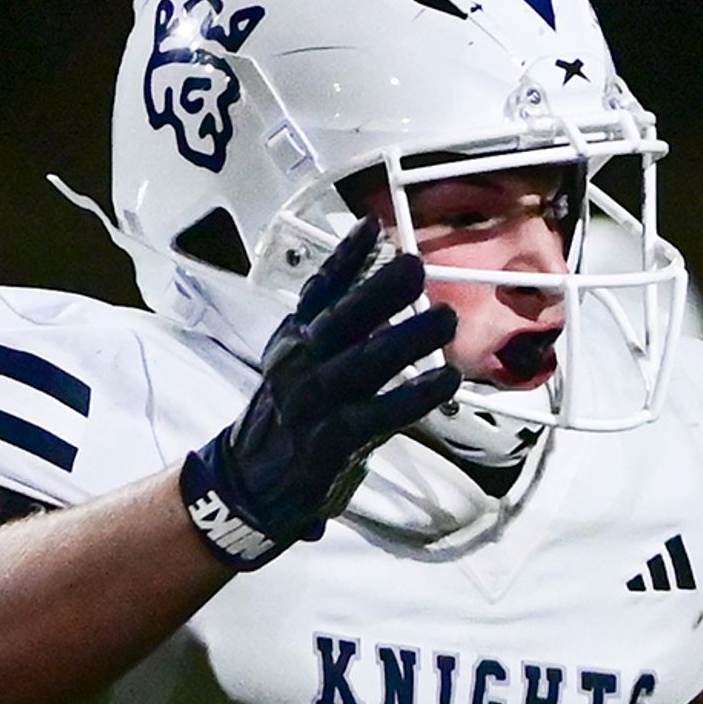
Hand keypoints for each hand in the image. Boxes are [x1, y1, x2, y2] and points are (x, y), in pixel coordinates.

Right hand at [177, 225, 452, 567]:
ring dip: (408, 338)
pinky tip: (447, 380)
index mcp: (295, 338)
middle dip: (379, 290)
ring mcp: (317, 400)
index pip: (320, 290)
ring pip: (366, 363)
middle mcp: (302, 362)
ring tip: (446, 318)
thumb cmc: (290, 410)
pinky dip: (416, 395)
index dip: (345, 258)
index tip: (372, 226)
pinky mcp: (335, 438)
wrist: (255, 477)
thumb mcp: (297, 355)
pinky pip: (382, 413)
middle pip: (343, 320)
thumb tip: (370, 275)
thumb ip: (329, 319)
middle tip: (414, 264)